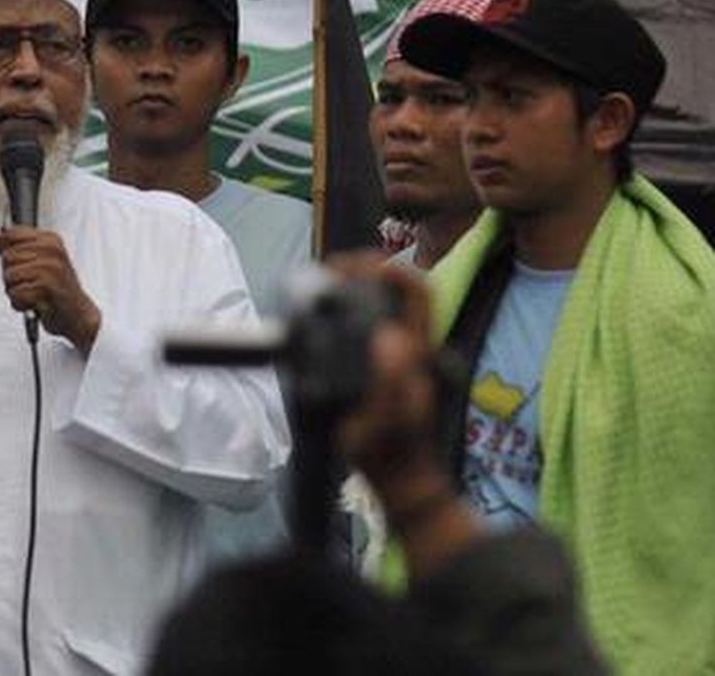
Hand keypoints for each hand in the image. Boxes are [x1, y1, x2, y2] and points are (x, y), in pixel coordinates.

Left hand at [0, 227, 101, 352]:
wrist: (77, 315)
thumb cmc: (57, 290)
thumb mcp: (39, 262)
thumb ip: (15, 248)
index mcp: (50, 241)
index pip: (13, 234)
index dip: (4, 247)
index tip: (9, 256)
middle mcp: (52, 251)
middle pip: (7, 257)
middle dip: (12, 276)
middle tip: (29, 284)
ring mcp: (50, 268)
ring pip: (9, 276)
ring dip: (16, 291)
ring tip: (32, 294)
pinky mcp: (46, 286)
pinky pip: (15, 293)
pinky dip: (21, 303)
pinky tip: (35, 303)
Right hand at [325, 252, 438, 490]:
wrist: (401, 478)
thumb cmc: (391, 455)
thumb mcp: (387, 425)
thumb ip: (391, 387)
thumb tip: (390, 339)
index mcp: (416, 354)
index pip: (418, 294)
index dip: (392, 270)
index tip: (356, 265)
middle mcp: (414, 347)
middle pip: (402, 289)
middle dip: (368, 269)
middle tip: (332, 269)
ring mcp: (402, 355)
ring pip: (387, 304)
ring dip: (358, 285)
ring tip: (326, 284)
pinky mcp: (387, 365)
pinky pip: (372, 323)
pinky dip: (352, 308)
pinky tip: (330, 313)